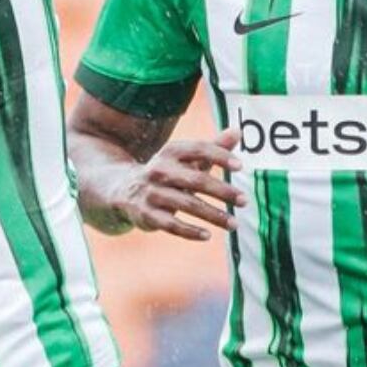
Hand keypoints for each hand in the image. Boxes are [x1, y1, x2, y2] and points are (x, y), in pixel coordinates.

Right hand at [96, 129, 246, 241]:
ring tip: (234, 224)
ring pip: (187, 204)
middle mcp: (159, 170)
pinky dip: (189, 231)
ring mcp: (151, 193)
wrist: (122, 188)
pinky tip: (207, 235)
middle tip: (245, 201)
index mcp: (170, 152)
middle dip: (222, 191)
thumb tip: (238, 131)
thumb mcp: (184, 158)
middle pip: (196, 180)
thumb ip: (212, 147)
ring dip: (213, 215)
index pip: (198, 150)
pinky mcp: (146, 214)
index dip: (219, 156)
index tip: (240, 167)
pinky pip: (170, 224)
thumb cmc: (166, 172)